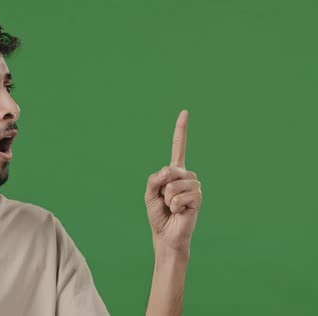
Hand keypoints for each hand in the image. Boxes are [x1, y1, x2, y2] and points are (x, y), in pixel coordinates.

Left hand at [144, 110, 202, 252]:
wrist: (166, 235)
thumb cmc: (158, 215)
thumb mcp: (149, 193)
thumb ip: (154, 178)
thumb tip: (169, 171)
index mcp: (173, 172)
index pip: (178, 148)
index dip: (181, 130)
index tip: (185, 112)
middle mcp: (186, 176)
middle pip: (172, 170)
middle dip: (163, 186)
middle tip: (165, 200)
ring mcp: (194, 186)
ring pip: (176, 184)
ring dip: (168, 198)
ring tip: (172, 207)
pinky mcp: (198, 198)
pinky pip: (182, 195)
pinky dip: (175, 205)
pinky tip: (179, 211)